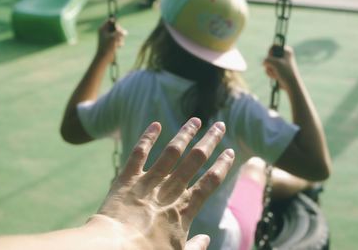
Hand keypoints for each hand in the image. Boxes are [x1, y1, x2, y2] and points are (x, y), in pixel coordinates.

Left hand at [96, 19, 127, 62]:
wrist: (104, 57)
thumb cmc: (107, 47)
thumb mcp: (113, 38)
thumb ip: (120, 33)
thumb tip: (125, 32)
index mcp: (103, 29)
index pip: (110, 21)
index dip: (116, 24)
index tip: (118, 29)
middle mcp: (106, 32)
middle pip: (116, 27)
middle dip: (119, 33)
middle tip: (119, 37)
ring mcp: (109, 37)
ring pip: (118, 34)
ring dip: (120, 39)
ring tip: (118, 43)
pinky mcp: (112, 42)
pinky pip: (119, 40)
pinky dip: (120, 43)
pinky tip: (118, 46)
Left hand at [96, 117, 234, 248]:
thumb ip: (195, 249)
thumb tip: (207, 240)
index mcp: (184, 211)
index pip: (210, 182)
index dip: (222, 166)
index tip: (230, 152)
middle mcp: (170, 192)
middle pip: (195, 161)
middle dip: (209, 141)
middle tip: (220, 126)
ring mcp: (149, 182)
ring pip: (171, 152)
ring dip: (185, 134)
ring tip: (196, 120)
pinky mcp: (127, 179)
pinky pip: (139, 154)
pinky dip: (147, 138)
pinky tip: (156, 125)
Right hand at [263, 45, 299, 92]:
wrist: (290, 84)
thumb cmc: (286, 72)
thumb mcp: (275, 63)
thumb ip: (267, 60)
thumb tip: (263, 63)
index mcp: (286, 51)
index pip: (273, 46)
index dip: (271, 53)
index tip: (274, 58)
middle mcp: (283, 56)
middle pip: (269, 56)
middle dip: (270, 63)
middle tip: (276, 68)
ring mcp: (279, 63)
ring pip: (267, 64)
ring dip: (270, 70)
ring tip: (277, 73)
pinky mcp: (277, 70)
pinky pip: (268, 69)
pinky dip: (270, 74)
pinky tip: (276, 77)